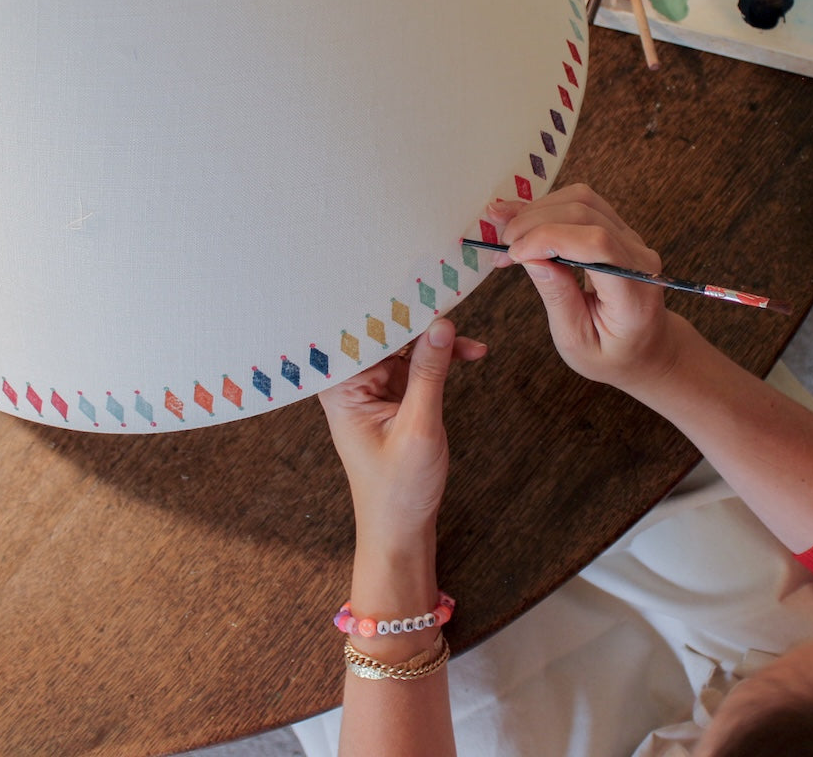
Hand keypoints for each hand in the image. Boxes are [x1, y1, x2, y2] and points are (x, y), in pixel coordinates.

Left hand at [320, 318, 486, 549]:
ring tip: (471, 341)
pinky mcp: (392, 395)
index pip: (364, 331)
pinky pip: (416, 363)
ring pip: (405, 344)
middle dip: (419, 317)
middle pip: (385, 332)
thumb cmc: (398, 489)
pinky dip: (442, 358)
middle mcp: (351, 382)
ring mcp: (372, 387)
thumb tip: (442, 324)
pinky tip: (471, 353)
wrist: (400, 529)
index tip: (419, 282)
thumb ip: (429, 373)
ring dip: (437, 340)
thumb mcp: (419, 427)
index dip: (391, 305)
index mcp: (341, 387)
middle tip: (452, 296)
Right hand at [485, 184, 682, 392]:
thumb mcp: (577, 342)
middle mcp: (639, 258)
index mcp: (634, 294)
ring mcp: (632, 239)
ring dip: (537, 210)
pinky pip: (583, 204)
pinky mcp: (619, 231)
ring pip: (582, 200)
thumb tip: (531, 257)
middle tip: (501, 248)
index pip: (596, 245)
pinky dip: (546, 208)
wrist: (646, 348)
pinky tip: (519, 218)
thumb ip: (558, 297)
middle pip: (585, 214)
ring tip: (505, 230)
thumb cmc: (612, 353)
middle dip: (534, 223)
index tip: (513, 254)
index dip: (549, 238)